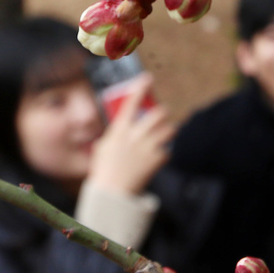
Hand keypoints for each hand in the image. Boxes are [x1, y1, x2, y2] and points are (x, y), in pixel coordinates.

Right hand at [87, 74, 173, 195]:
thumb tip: (116, 131)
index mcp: (119, 130)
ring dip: (168, 132)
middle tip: (162, 118)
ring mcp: (147, 147)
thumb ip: (112, 137)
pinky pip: (167, 152)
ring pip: (169, 129)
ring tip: (163, 137)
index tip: (148, 78)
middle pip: (159, 114)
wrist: (111, 194)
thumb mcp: (103, 149)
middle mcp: (135, 135)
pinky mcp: (156, 159)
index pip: (131, 103)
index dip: (140, 88)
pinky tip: (155, 161)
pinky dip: (163, 155)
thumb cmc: (104, 172)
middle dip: (163, 114)